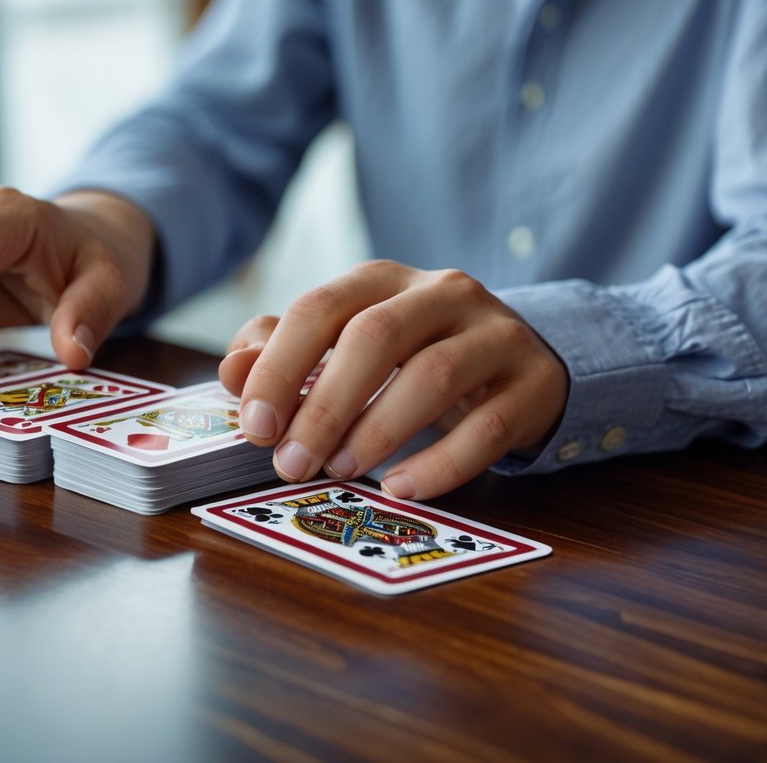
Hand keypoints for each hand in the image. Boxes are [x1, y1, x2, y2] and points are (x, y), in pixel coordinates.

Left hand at [218, 260, 568, 499]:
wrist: (518, 363)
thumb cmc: (413, 356)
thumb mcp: (346, 347)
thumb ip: (285, 354)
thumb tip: (233, 371)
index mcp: (382, 280)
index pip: (320, 309)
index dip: (279, 367)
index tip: (255, 426)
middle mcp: (442, 293)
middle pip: (375, 337)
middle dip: (325, 405)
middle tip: (291, 463)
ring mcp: (495, 334)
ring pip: (434, 376)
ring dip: (377, 431)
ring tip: (339, 472)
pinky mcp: (533, 382)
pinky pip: (488, 426)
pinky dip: (441, 463)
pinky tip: (401, 488)